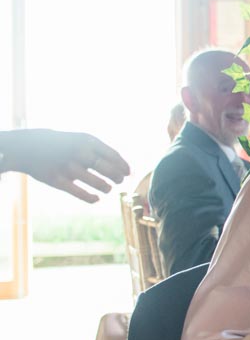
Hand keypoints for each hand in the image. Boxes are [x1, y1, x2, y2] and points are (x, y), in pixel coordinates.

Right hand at [0, 129, 130, 202]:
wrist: (29, 146)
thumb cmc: (64, 144)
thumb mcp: (82, 140)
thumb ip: (102, 151)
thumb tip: (126, 168)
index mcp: (88, 141)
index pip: (114, 156)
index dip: (124, 167)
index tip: (129, 173)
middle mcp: (79, 153)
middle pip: (108, 169)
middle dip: (117, 177)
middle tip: (119, 180)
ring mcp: (67, 167)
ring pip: (97, 182)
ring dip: (106, 187)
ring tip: (107, 188)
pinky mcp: (57, 180)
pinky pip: (79, 193)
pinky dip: (91, 198)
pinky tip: (96, 199)